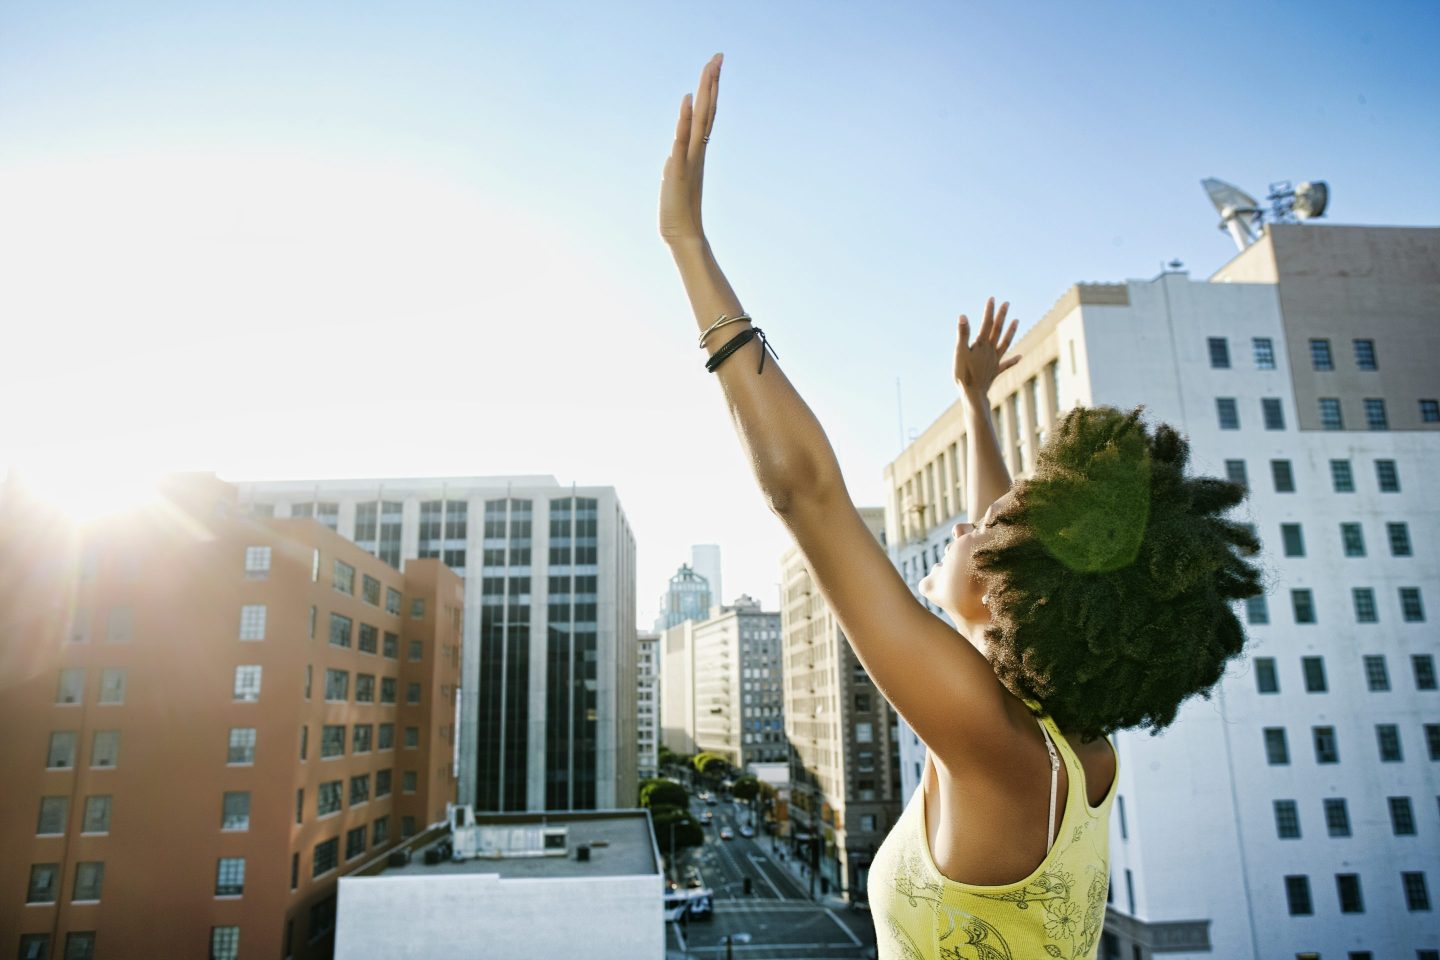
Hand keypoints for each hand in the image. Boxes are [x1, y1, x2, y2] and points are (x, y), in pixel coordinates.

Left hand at [660, 53, 721, 244]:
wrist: (681, 235)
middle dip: (712, 81)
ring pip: (700, 119)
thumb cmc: (677, 210)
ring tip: (710, 67)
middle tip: (718, 55)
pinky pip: (683, 138)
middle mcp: (697, 150)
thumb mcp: (674, 179)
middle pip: (707, 109)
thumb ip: (676, 163)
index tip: (715, 66)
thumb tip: (672, 155)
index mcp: (696, 151)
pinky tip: (688, 98)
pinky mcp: (679, 168)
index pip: (706, 114)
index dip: (711, 90)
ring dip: (705, 92)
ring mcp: (690, 158)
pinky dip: (685, 118)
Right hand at [954, 297, 1020, 396]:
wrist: (973, 394)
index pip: (986, 324)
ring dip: (1011, 332)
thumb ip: (962, 334)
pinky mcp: (995, 371)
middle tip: (1007, 303)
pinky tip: (1020, 357)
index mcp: (981, 344)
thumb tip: (963, 316)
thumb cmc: (964, 373)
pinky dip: (1013, 360)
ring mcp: (994, 360)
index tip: (992, 298)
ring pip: (1005, 343)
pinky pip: (1006, 364)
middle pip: (998, 330)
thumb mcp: (960, 352)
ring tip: (1017, 321)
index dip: (989, 311)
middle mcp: (990, 350)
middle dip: (1001, 316)